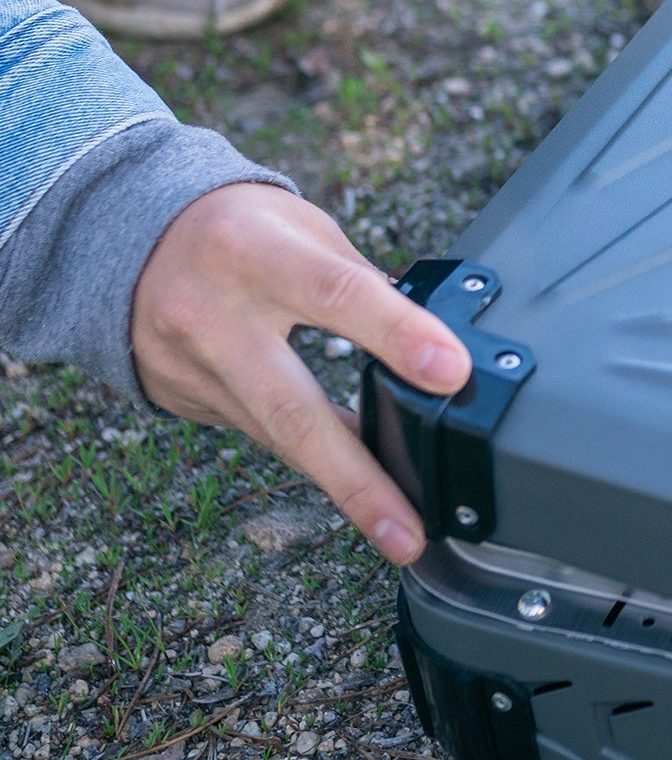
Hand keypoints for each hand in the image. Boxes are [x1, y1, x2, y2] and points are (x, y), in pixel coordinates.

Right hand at [132, 185, 468, 564]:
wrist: (132, 240)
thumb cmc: (240, 227)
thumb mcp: (300, 227)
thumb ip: (357, 281)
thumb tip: (428, 342)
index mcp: (254, 251)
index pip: (337, 293)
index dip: (397, 334)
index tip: (451, 374)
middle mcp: (213, 316)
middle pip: (292, 409)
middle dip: (357, 479)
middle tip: (409, 533)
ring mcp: (191, 368)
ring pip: (277, 438)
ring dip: (345, 486)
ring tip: (401, 530)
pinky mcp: (182, 400)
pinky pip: (260, 434)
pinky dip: (310, 455)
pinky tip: (353, 478)